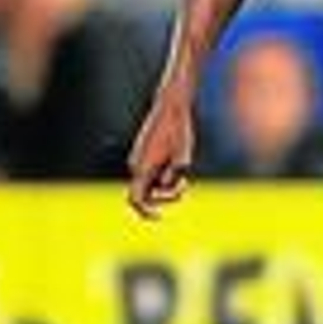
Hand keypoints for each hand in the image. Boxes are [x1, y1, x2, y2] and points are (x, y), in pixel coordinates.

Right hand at [127, 95, 195, 219]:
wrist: (170, 106)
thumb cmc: (179, 128)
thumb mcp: (184, 151)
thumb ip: (176, 171)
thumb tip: (166, 184)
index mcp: (143, 167)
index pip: (136, 199)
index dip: (146, 212)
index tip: (160, 218)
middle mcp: (136, 166)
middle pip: (147, 194)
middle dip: (166, 195)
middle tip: (186, 184)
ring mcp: (139, 160)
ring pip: (151, 183)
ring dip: (168, 183)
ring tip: (184, 168)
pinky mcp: (144, 154)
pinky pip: (153, 173)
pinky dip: (165, 174)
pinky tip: (177, 160)